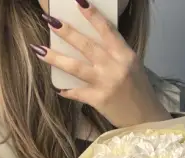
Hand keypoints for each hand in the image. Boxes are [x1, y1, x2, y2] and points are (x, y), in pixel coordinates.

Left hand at [35, 2, 171, 127]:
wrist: (146, 119)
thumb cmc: (140, 92)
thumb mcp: (133, 67)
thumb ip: (115, 54)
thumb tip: (91, 42)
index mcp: (126, 56)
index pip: (107, 30)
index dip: (93, 15)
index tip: (78, 1)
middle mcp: (115, 67)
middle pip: (86, 45)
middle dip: (66, 31)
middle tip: (49, 20)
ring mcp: (106, 84)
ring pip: (76, 67)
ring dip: (55, 58)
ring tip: (38, 49)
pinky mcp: (99, 100)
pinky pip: (77, 93)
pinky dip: (67, 91)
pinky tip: (58, 88)